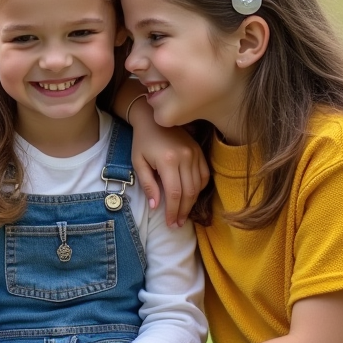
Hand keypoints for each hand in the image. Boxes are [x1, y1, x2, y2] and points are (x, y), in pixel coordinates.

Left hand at [128, 99, 208, 227]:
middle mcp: (185, 157)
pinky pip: (204, 174)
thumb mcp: (138, 162)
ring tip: (184, 214)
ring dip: (192, 203)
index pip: (174, 193)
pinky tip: (192, 196)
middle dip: (183, 211)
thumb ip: (148, 185)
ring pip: (199, 185)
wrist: (152, 118)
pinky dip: (200, 188)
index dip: (173, 211)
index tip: (170, 223)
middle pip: (189, 192)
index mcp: (168, 161)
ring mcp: (194, 153)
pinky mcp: (199, 151)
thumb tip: (156, 207)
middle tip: (177, 224)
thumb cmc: (142, 141)